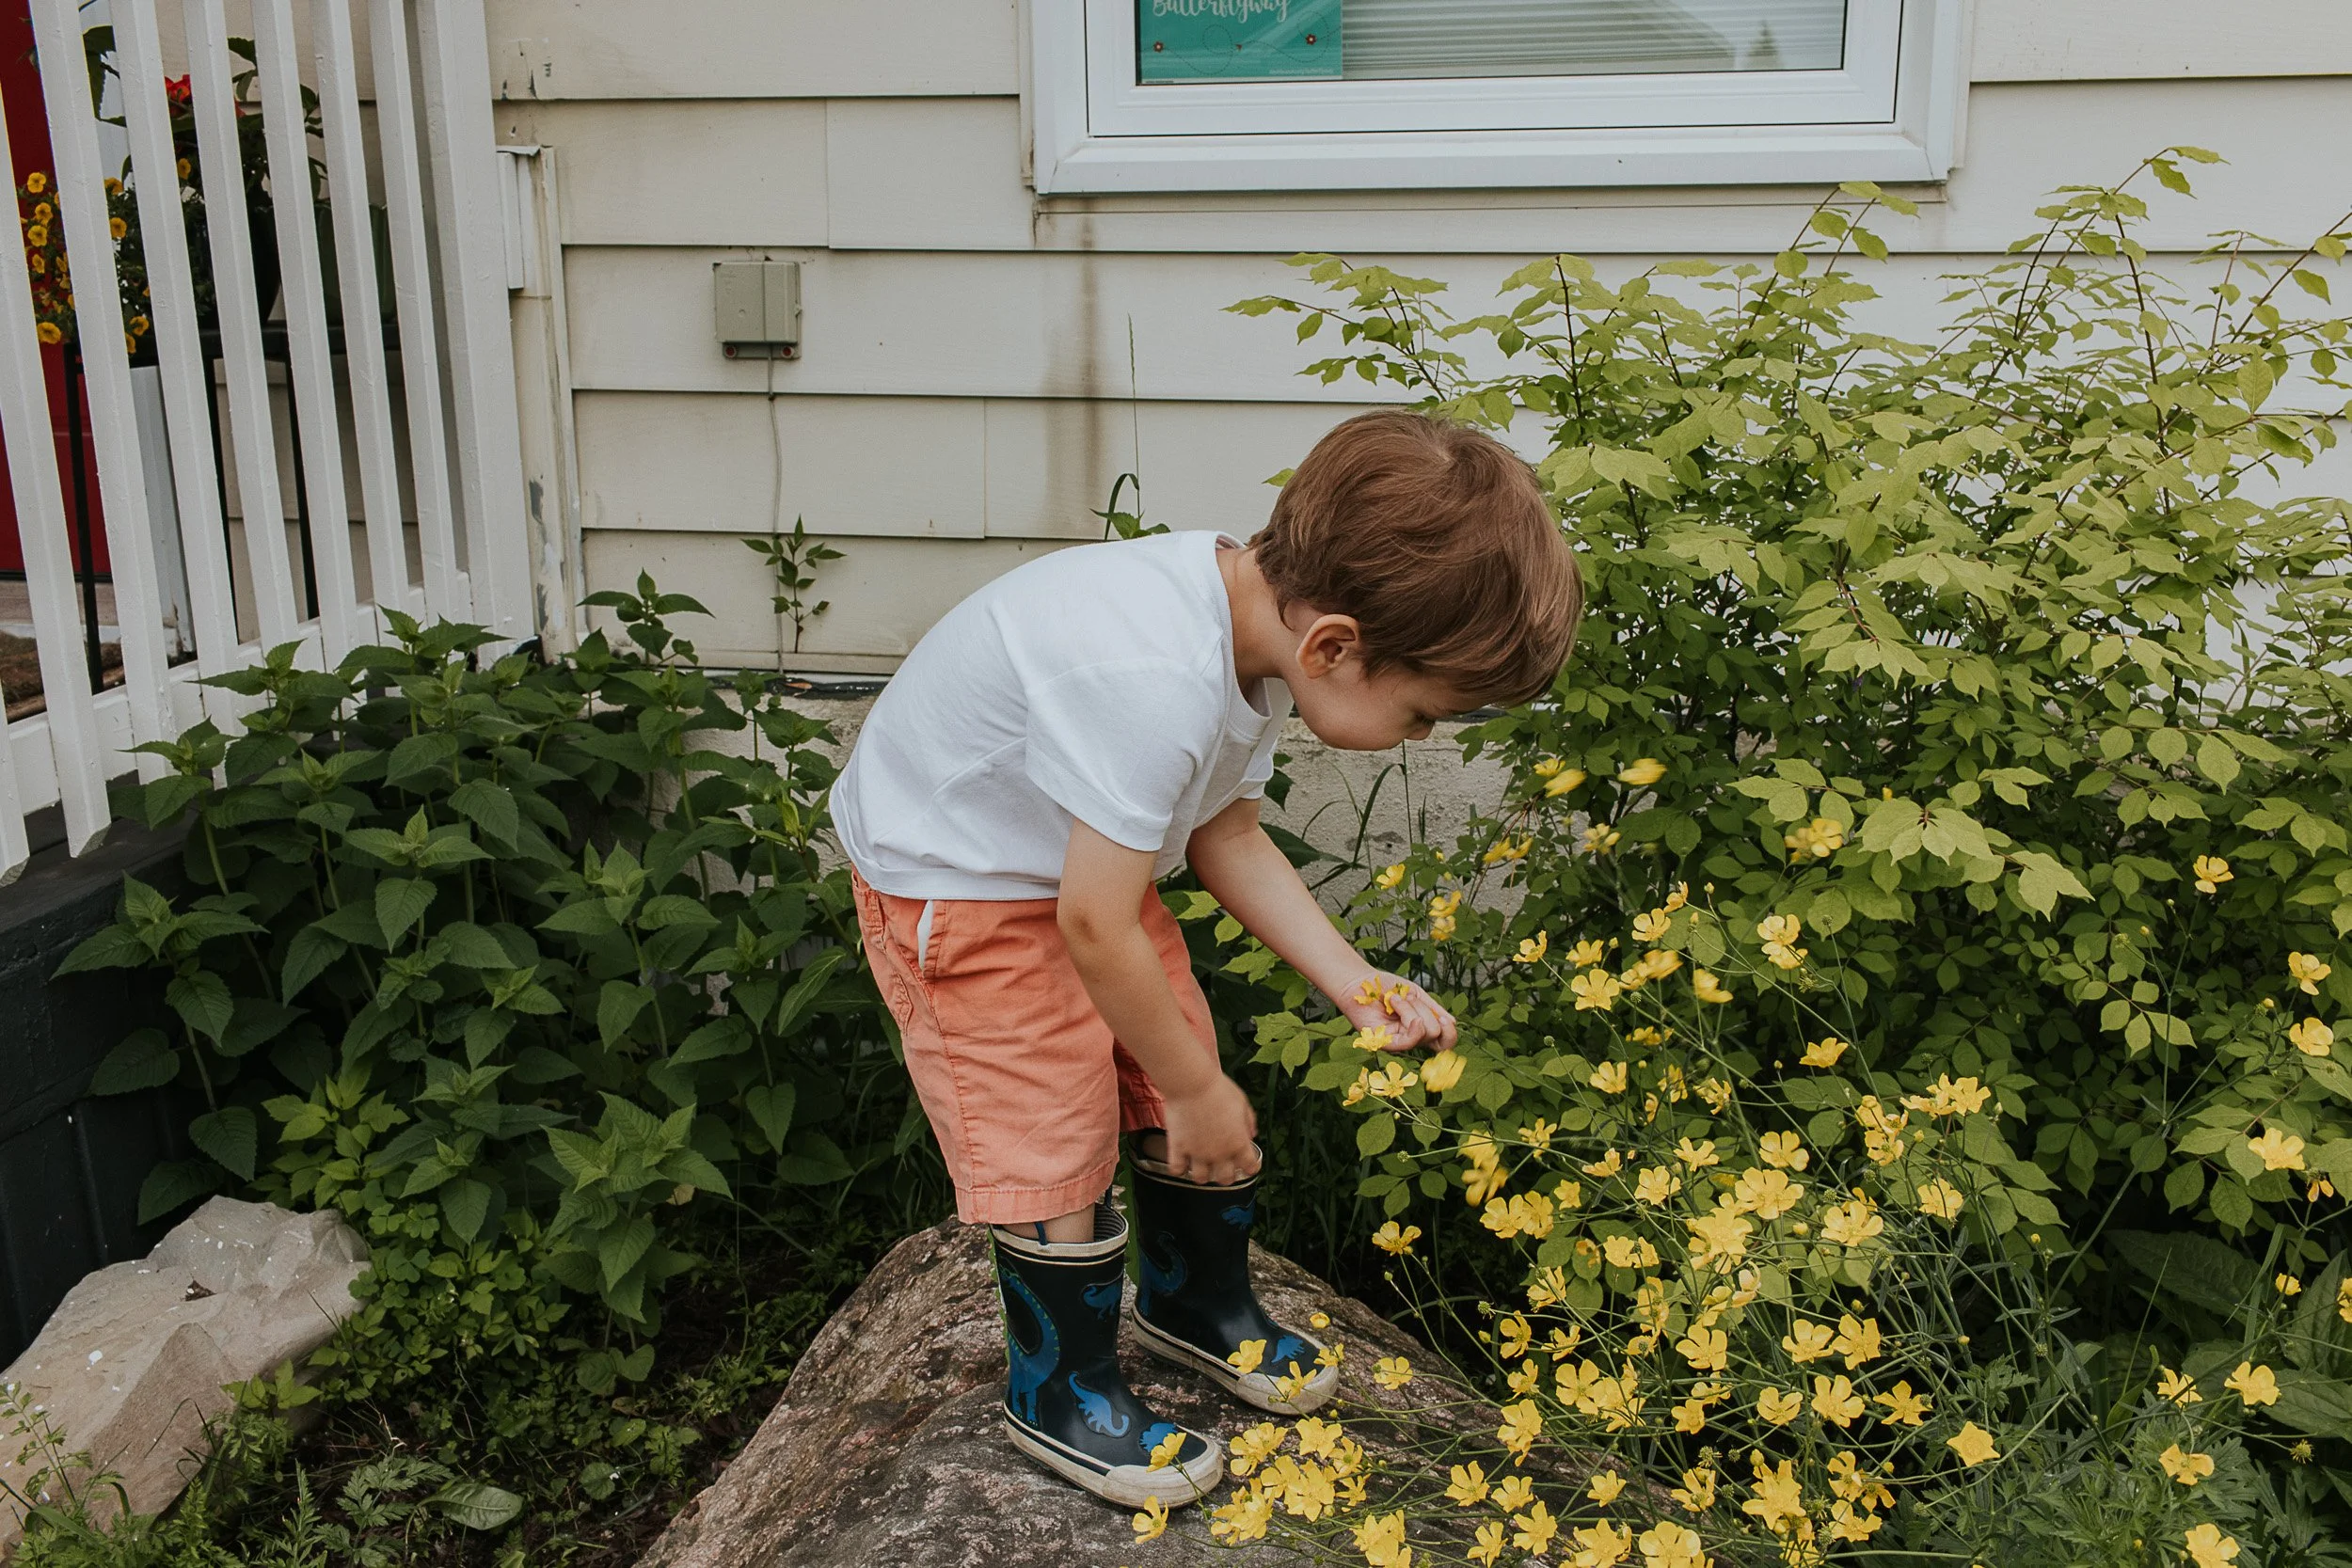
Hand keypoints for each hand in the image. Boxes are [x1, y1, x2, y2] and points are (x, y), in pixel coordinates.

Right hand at [1159, 1073, 1261, 1184]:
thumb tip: (1251, 1133)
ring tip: (1201, 1165)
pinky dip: (1179, 1168)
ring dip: (1202, 1174)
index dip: (1250, 1167)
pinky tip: (1181, 1161)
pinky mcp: (1178, 1148)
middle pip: (1225, 1179)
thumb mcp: (1242, 1102)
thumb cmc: (1217, 1089)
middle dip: (1226, 1175)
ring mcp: (1197, 1152)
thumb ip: (1249, 1121)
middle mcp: (1219, 1152)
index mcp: (1238, 1142)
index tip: (1247, 1164)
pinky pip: (1177, 1169)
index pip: (1250, 1167)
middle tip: (1223, 1167)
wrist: (1191, 1083)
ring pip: (1201, 1179)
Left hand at [1340, 970, 1457, 1052]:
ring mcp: (1398, 1042)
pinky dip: (1412, 1024)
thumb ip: (1433, 1009)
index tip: (1448, 1020)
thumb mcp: (1415, 995)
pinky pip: (1407, 1041)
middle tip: (1406, 997)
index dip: (1450, 1034)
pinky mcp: (1384, 1042)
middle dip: (1426, 1011)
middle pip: (1437, 1035)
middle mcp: (1410, 1038)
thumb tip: (1453, 1022)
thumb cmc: (1386, 987)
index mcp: (1420, 1028)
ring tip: (1394, 999)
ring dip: (1413, 1010)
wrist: (1361, 981)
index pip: (1444, 1042)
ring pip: (1424, 1033)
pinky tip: (1407, 1012)